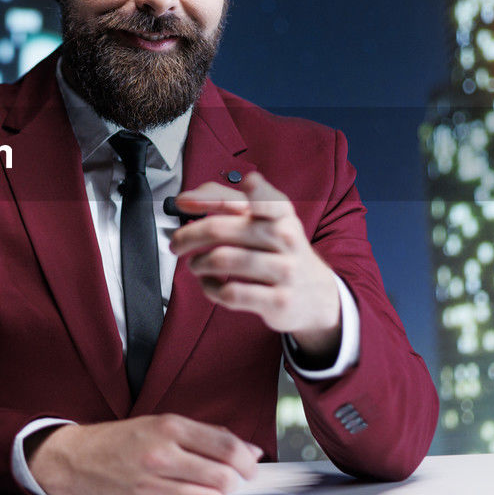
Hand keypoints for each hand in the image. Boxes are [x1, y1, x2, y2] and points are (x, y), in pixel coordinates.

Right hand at [26, 414, 261, 494]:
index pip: (226, 448)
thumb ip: (206, 435)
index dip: (247, 462)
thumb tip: (249, 451)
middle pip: (224, 479)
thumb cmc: (120, 441)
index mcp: (168, 428)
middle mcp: (160, 456)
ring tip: (209, 494)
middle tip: (227, 481)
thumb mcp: (160, 423)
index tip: (248, 467)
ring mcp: (151, 486)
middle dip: (233, 483)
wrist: (74, 460)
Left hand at [169, 172, 341, 359]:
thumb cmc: (280, 250)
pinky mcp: (278, 300)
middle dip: (187, 236)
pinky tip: (210, 283)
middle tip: (176, 243)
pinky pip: (230, 292)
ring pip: (221, 260)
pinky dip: (209, 288)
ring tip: (195, 264)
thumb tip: (185, 199)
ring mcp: (284, 270)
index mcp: (280, 212)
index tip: (207, 195)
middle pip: (220, 229)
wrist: (317, 295)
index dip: (232, 194)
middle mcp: (284, 237)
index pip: (258, 198)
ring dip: (197, 263)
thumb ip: (227, 202)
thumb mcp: (266, 220)